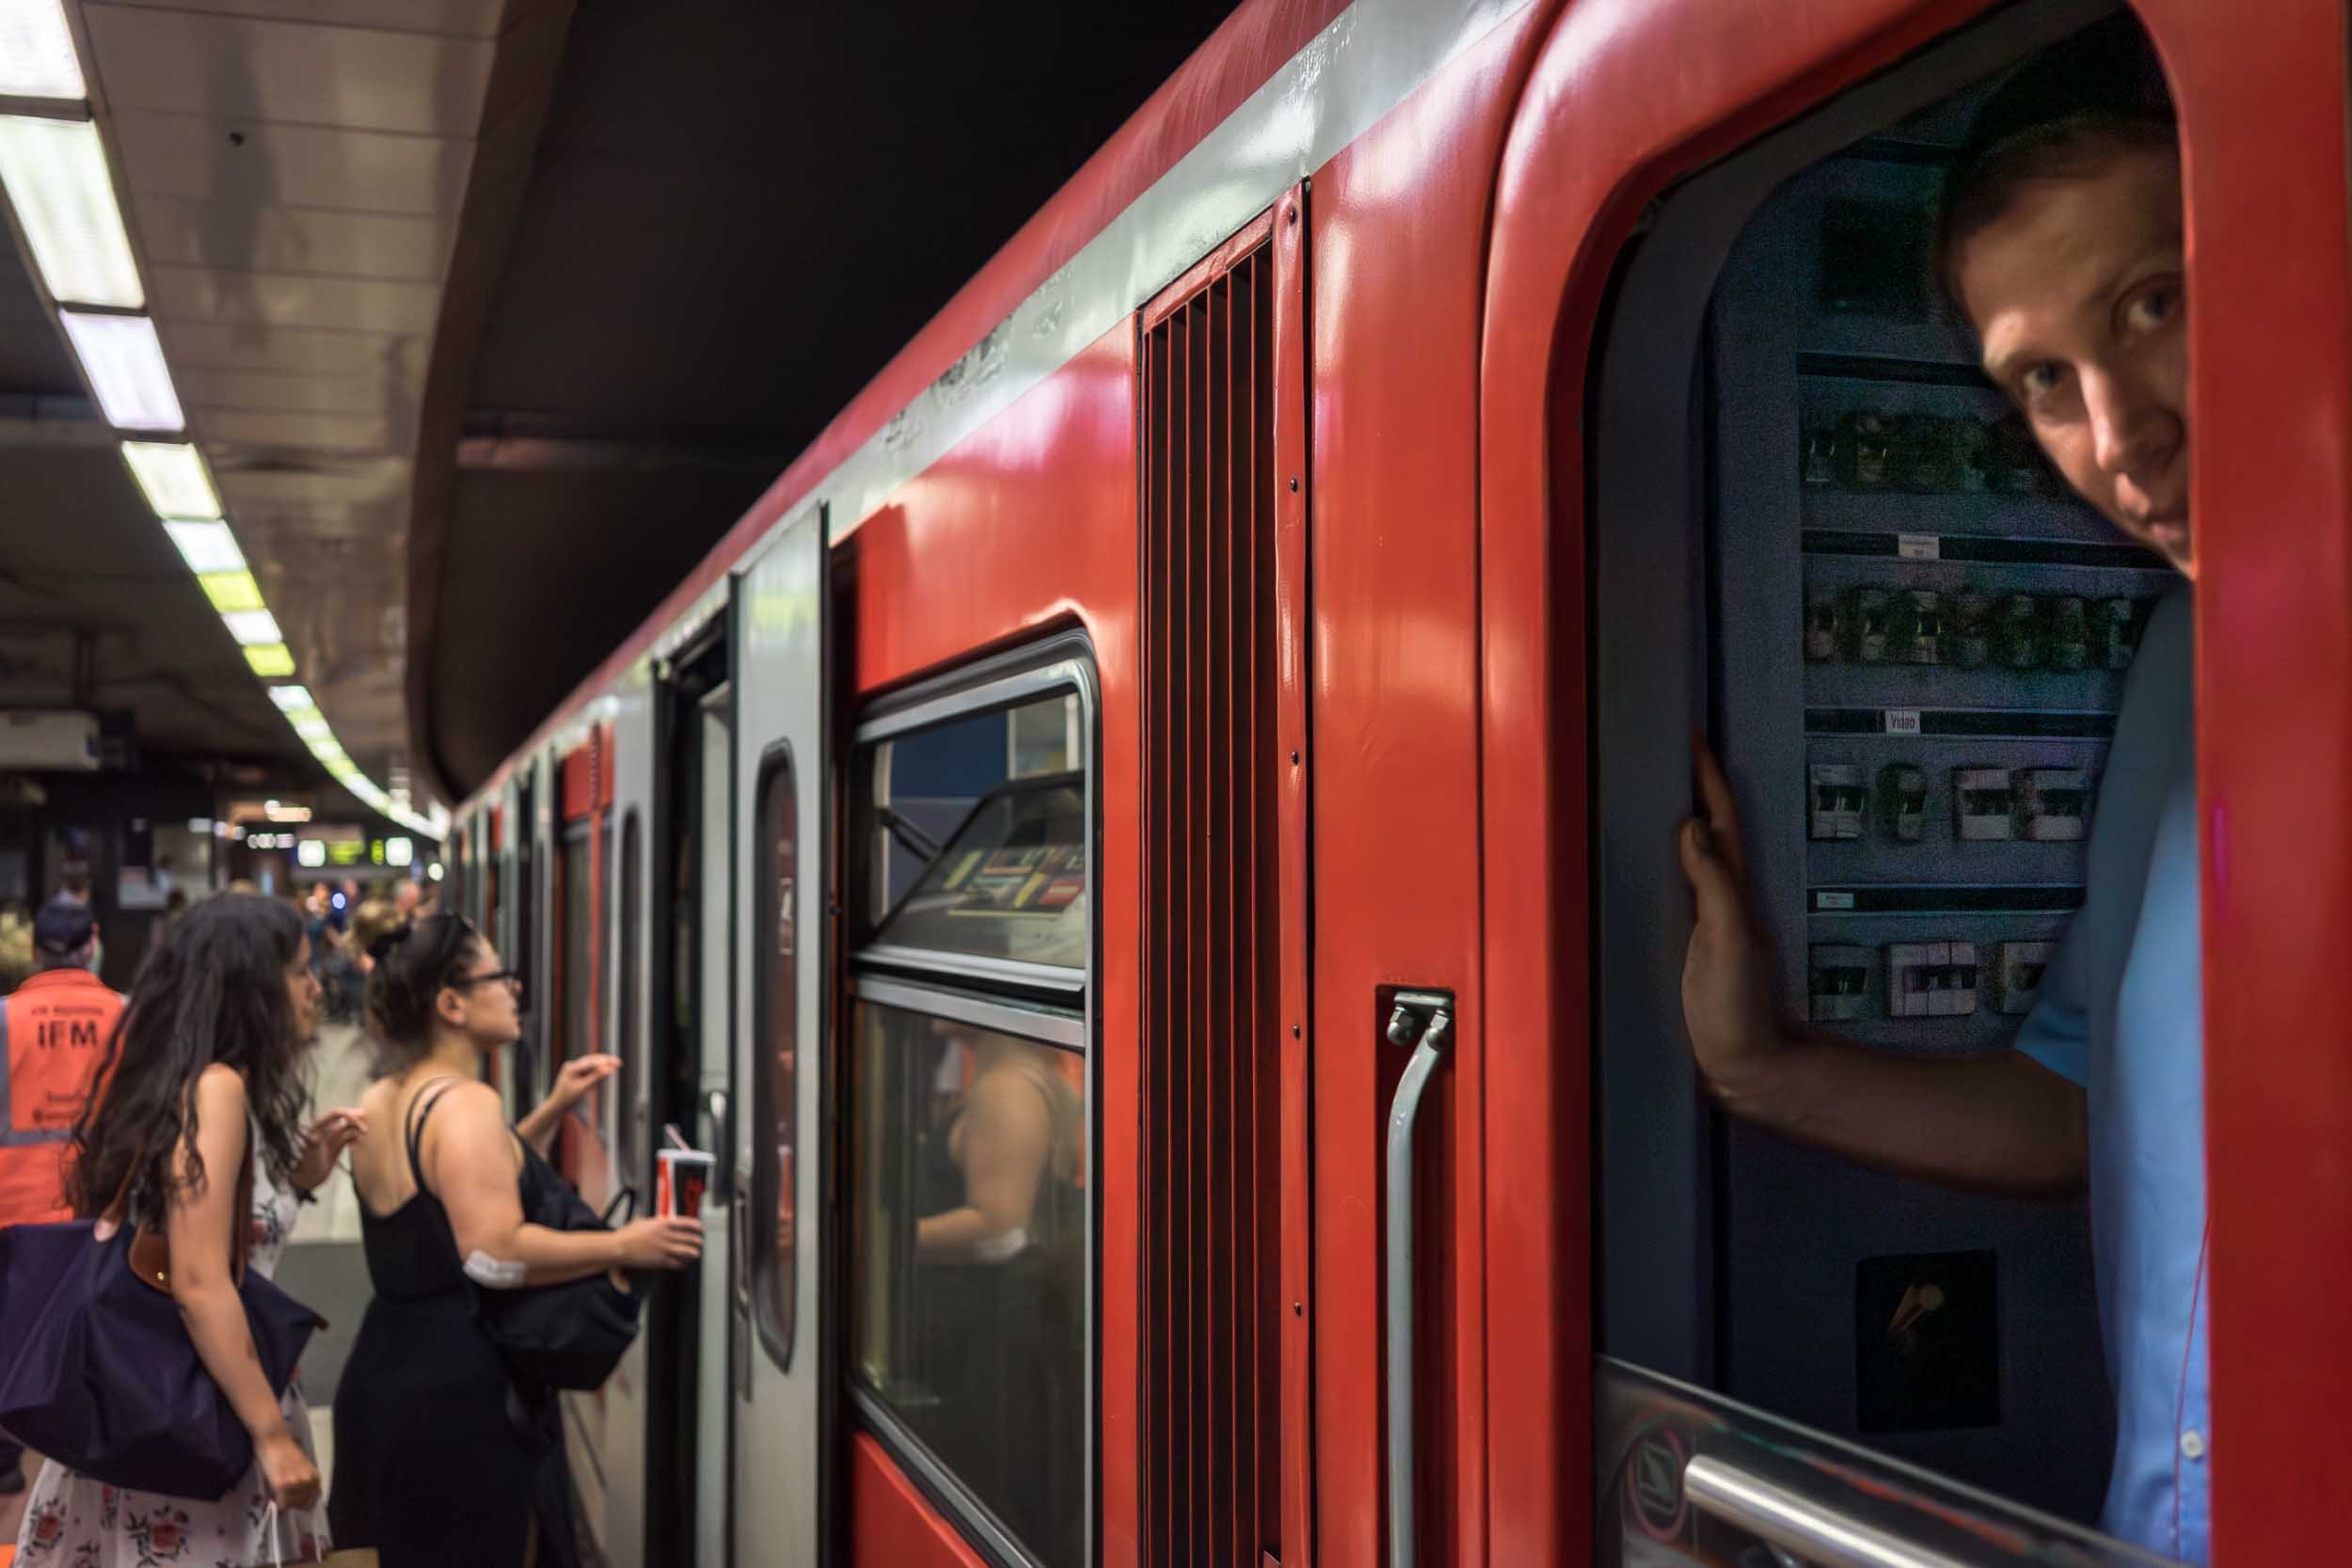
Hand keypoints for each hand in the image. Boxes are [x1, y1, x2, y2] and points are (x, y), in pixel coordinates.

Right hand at [257, 1427, 319, 1510]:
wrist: (274, 1439)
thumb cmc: (285, 1452)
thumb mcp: (302, 1469)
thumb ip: (303, 1483)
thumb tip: (298, 1501)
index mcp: (315, 1477)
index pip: (311, 1502)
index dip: (300, 1503)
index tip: (291, 1500)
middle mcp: (309, 1481)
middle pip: (301, 1505)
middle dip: (291, 1503)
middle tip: (282, 1495)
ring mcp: (296, 1483)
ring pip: (290, 1505)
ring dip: (282, 1501)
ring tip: (276, 1490)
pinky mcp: (282, 1484)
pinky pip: (281, 1503)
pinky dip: (276, 1503)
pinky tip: (272, 1494)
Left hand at [290, 1109, 366, 1192]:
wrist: (307, 1178)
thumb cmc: (308, 1163)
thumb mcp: (315, 1148)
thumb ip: (326, 1134)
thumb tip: (341, 1122)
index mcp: (318, 1127)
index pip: (336, 1114)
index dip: (349, 1114)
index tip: (361, 1118)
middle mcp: (325, 1130)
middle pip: (344, 1119)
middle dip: (356, 1121)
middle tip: (366, 1128)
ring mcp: (332, 1138)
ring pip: (348, 1128)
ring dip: (356, 1129)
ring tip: (364, 1134)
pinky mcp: (336, 1147)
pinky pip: (348, 1138)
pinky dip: (354, 1138)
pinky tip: (357, 1143)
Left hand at [550, 1053, 620, 1110]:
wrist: (557, 1105)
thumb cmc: (568, 1098)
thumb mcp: (583, 1088)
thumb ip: (595, 1077)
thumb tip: (609, 1069)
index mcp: (571, 1067)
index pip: (591, 1062)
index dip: (605, 1063)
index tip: (616, 1064)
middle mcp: (572, 1065)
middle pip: (592, 1060)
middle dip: (606, 1060)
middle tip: (619, 1062)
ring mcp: (573, 1067)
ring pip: (591, 1062)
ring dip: (603, 1062)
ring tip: (615, 1063)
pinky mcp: (576, 1072)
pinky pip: (589, 1068)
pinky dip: (598, 1068)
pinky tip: (606, 1068)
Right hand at [615, 1215, 703, 1269]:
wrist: (619, 1247)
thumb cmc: (627, 1234)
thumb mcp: (642, 1221)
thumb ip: (654, 1221)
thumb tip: (660, 1220)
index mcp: (662, 1223)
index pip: (685, 1223)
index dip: (695, 1226)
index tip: (700, 1227)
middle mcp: (665, 1235)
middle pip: (688, 1238)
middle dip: (697, 1240)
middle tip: (700, 1241)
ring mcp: (663, 1248)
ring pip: (686, 1251)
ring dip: (693, 1252)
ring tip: (697, 1253)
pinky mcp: (659, 1261)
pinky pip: (676, 1263)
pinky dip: (682, 1263)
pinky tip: (684, 1263)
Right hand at [1676, 739, 1791, 1110]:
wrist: (1745, 1070)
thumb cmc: (1739, 1007)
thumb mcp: (1728, 941)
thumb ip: (1714, 885)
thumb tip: (1691, 825)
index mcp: (1731, 890)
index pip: (1721, 819)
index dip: (1708, 777)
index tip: (1690, 736)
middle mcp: (1720, 898)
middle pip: (1705, 829)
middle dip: (1687, 788)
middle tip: (1656, 752)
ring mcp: (1704, 922)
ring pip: (1689, 856)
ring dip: (1672, 821)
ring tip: (1640, 793)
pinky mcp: (1686, 946)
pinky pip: (1672, 887)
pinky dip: (1658, 862)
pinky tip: (1636, 863)